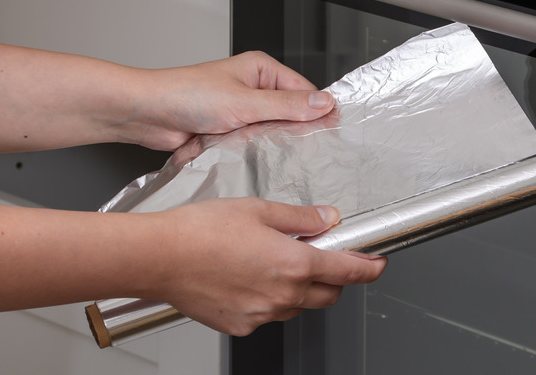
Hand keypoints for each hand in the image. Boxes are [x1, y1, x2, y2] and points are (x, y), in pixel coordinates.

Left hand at [126, 51, 335, 150]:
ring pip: (272, 131)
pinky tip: (258, 161)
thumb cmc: (186, 95)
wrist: (147, 114)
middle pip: (290, 113)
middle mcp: (253, 88)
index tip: (332, 131)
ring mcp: (241, 111)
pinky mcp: (230, 132)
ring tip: (277, 154)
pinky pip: (253, 145)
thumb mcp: (244, 101)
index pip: (303, 90)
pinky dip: (255, 153)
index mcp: (261, 70)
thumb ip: (287, 105)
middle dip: (294, 130)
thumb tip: (324, 103)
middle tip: (307, 149)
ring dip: (271, 144)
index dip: (317, 110)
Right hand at [149, 198, 386, 335]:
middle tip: (322, 257)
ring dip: (300, 289)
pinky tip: (249, 279)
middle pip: (329, 294)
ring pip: (298, 307)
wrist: (159, 257)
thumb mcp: (260, 210)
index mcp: (295, 263)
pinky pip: (268, 316)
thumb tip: (327, 218)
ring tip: (274, 264)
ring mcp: (263, 315)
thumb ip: (301, 217)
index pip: (348, 271)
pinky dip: (269, 301)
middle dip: (334, 278)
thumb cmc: (202, 230)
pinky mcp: (242, 326)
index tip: (377, 263)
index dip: (369, 268)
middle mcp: (284, 295)